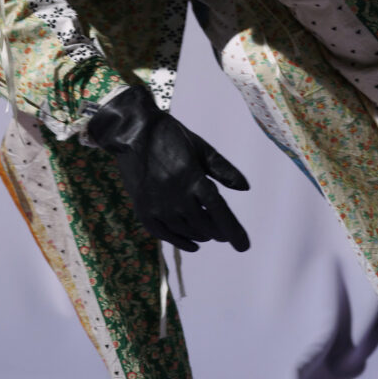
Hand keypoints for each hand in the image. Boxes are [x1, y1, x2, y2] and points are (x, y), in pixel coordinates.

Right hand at [88, 85, 249, 252]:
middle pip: (204, 224)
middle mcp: (175, 196)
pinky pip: (165, 234)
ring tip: (210, 234)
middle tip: (226, 234)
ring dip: (202, 235)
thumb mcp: (200, 148)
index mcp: (193, 177)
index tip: (244, 246)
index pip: (218, 210)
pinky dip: (181, 242)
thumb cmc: (171, 136)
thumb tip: (245, 188)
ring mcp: (157, 205)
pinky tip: (192, 245)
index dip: (233, 230)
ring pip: (186, 231)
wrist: (132, 132)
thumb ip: (222, 169)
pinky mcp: (143, 210)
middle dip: (219, 232)